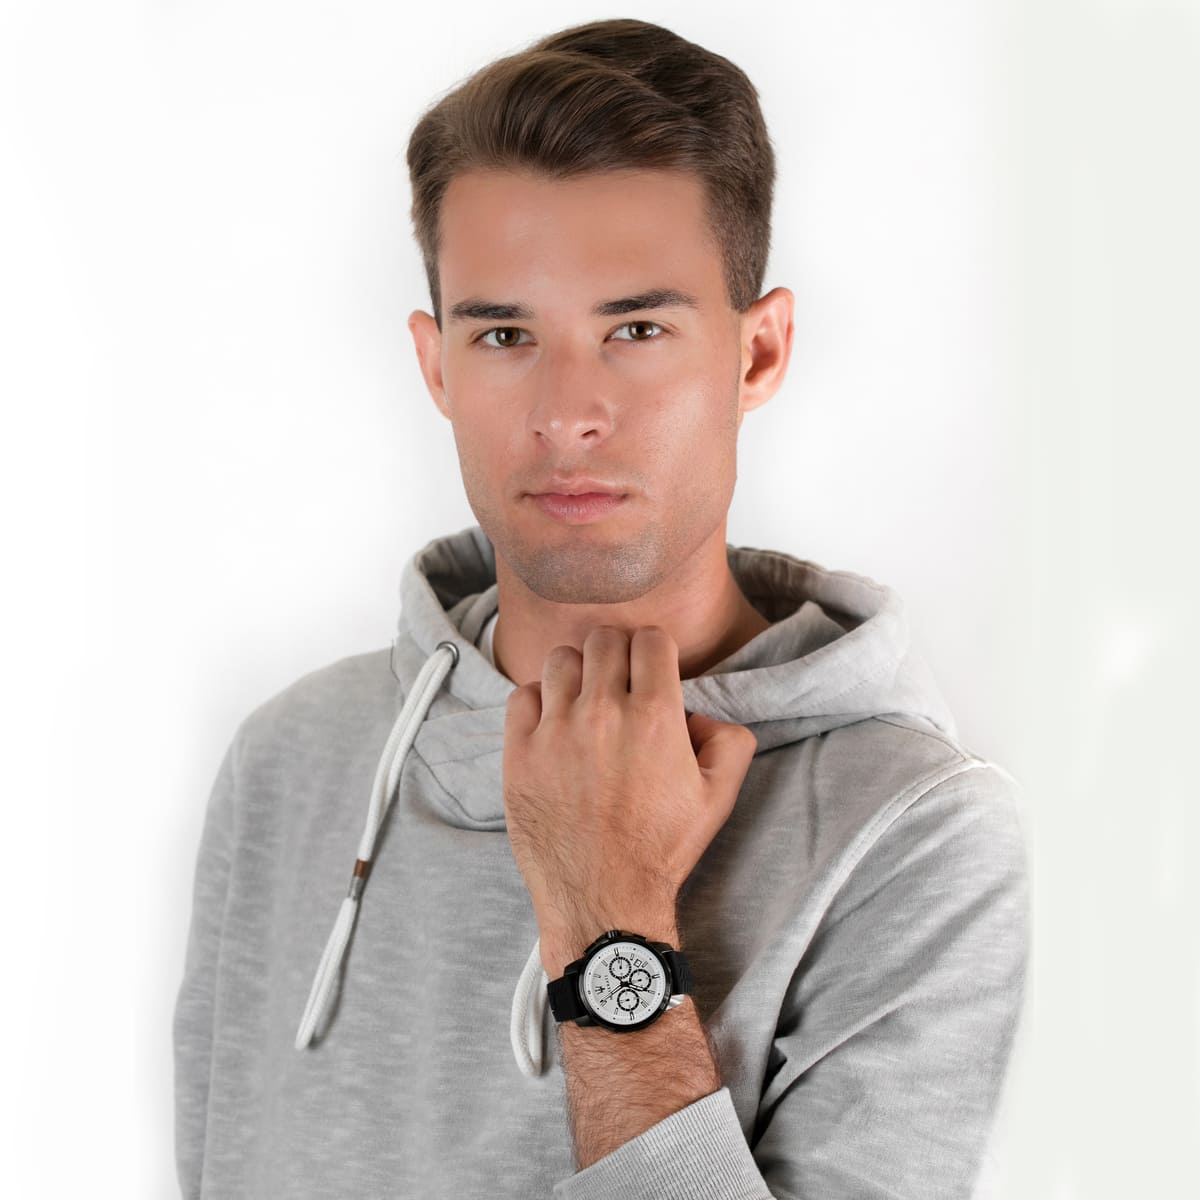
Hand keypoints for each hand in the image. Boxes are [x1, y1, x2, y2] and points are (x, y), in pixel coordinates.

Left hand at [501, 625, 757, 955]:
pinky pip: (523, 694)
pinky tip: (553, 724)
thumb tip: (701, 714)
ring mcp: (556, 730)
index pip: (651, 638)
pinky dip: (538, 701)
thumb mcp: (719, 797)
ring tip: (583, 700)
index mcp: (656, 716)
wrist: (604, 897)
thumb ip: (730, 741)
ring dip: (576, 672)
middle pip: (604, 639)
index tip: (651, 668)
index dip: (654, 650)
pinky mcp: (520, 751)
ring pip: (561, 658)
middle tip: (618, 682)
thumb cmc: (660, 849)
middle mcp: (604, 712)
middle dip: (617, 653)